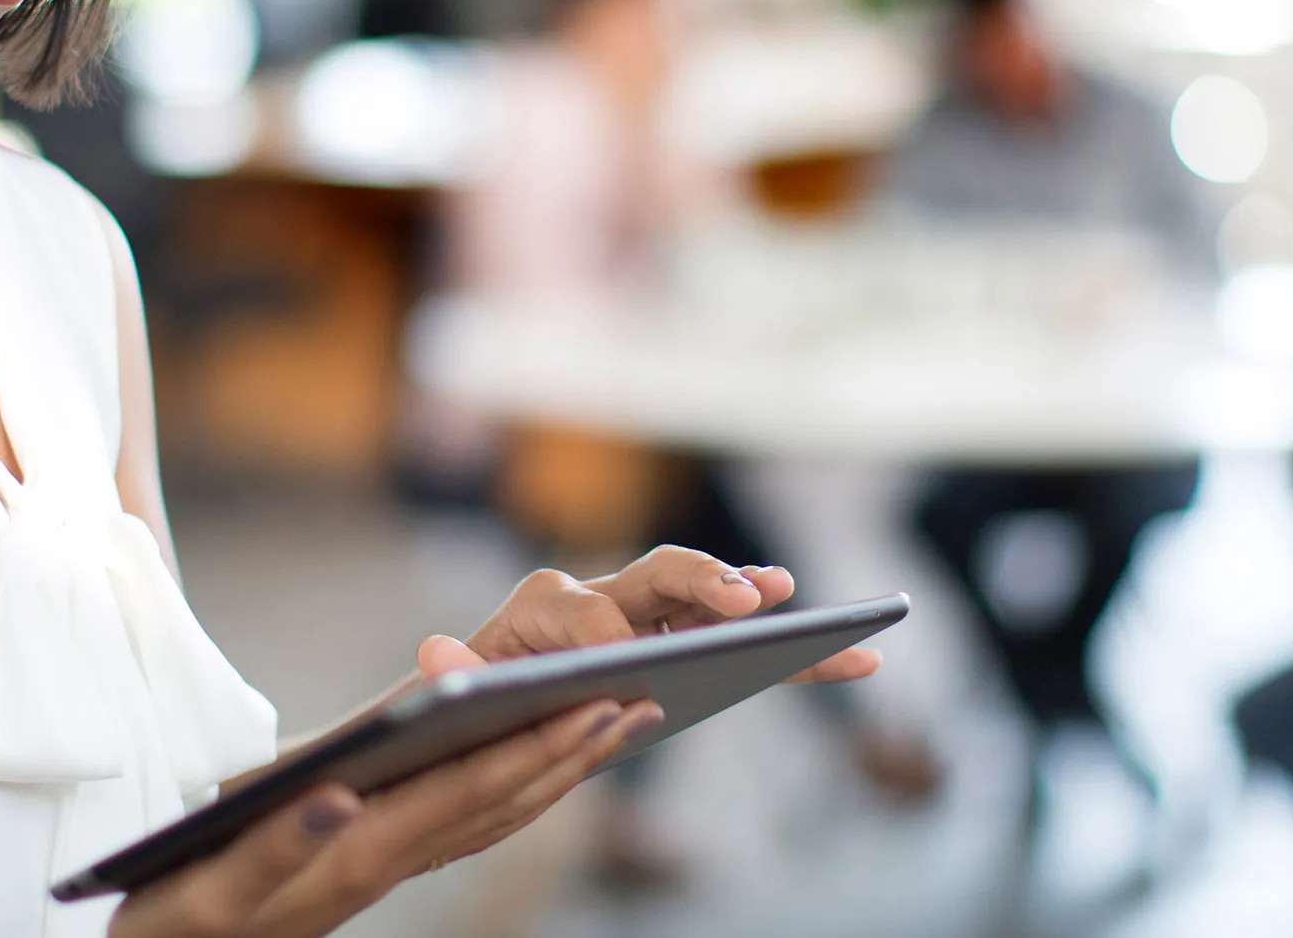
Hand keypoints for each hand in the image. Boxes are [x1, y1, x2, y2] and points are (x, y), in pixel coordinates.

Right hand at [112, 697, 663, 937]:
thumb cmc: (174, 920)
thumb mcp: (213, 884)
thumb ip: (277, 840)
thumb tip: (342, 792)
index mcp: (358, 853)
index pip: (469, 791)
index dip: (538, 745)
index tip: (600, 701)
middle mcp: (382, 866)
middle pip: (498, 805)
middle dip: (573, 753)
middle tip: (644, 700)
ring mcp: (378, 873)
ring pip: (489, 819)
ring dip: (555, 770)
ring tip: (610, 723)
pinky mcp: (362, 873)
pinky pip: (458, 827)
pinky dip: (505, 790)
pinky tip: (525, 767)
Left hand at [419, 545, 881, 686]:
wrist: (481, 718)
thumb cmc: (466, 709)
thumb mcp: (443, 696)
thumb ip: (445, 673)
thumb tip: (436, 650)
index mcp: (542, 604)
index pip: (582, 607)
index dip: (604, 632)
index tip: (623, 661)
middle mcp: (602, 597)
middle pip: (658, 574)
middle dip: (700, 581)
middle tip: (740, 599)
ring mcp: (650, 620)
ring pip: (711, 601)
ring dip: (753, 597)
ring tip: (795, 599)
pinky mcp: (683, 651)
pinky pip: (746, 651)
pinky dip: (795, 654)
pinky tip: (856, 658)